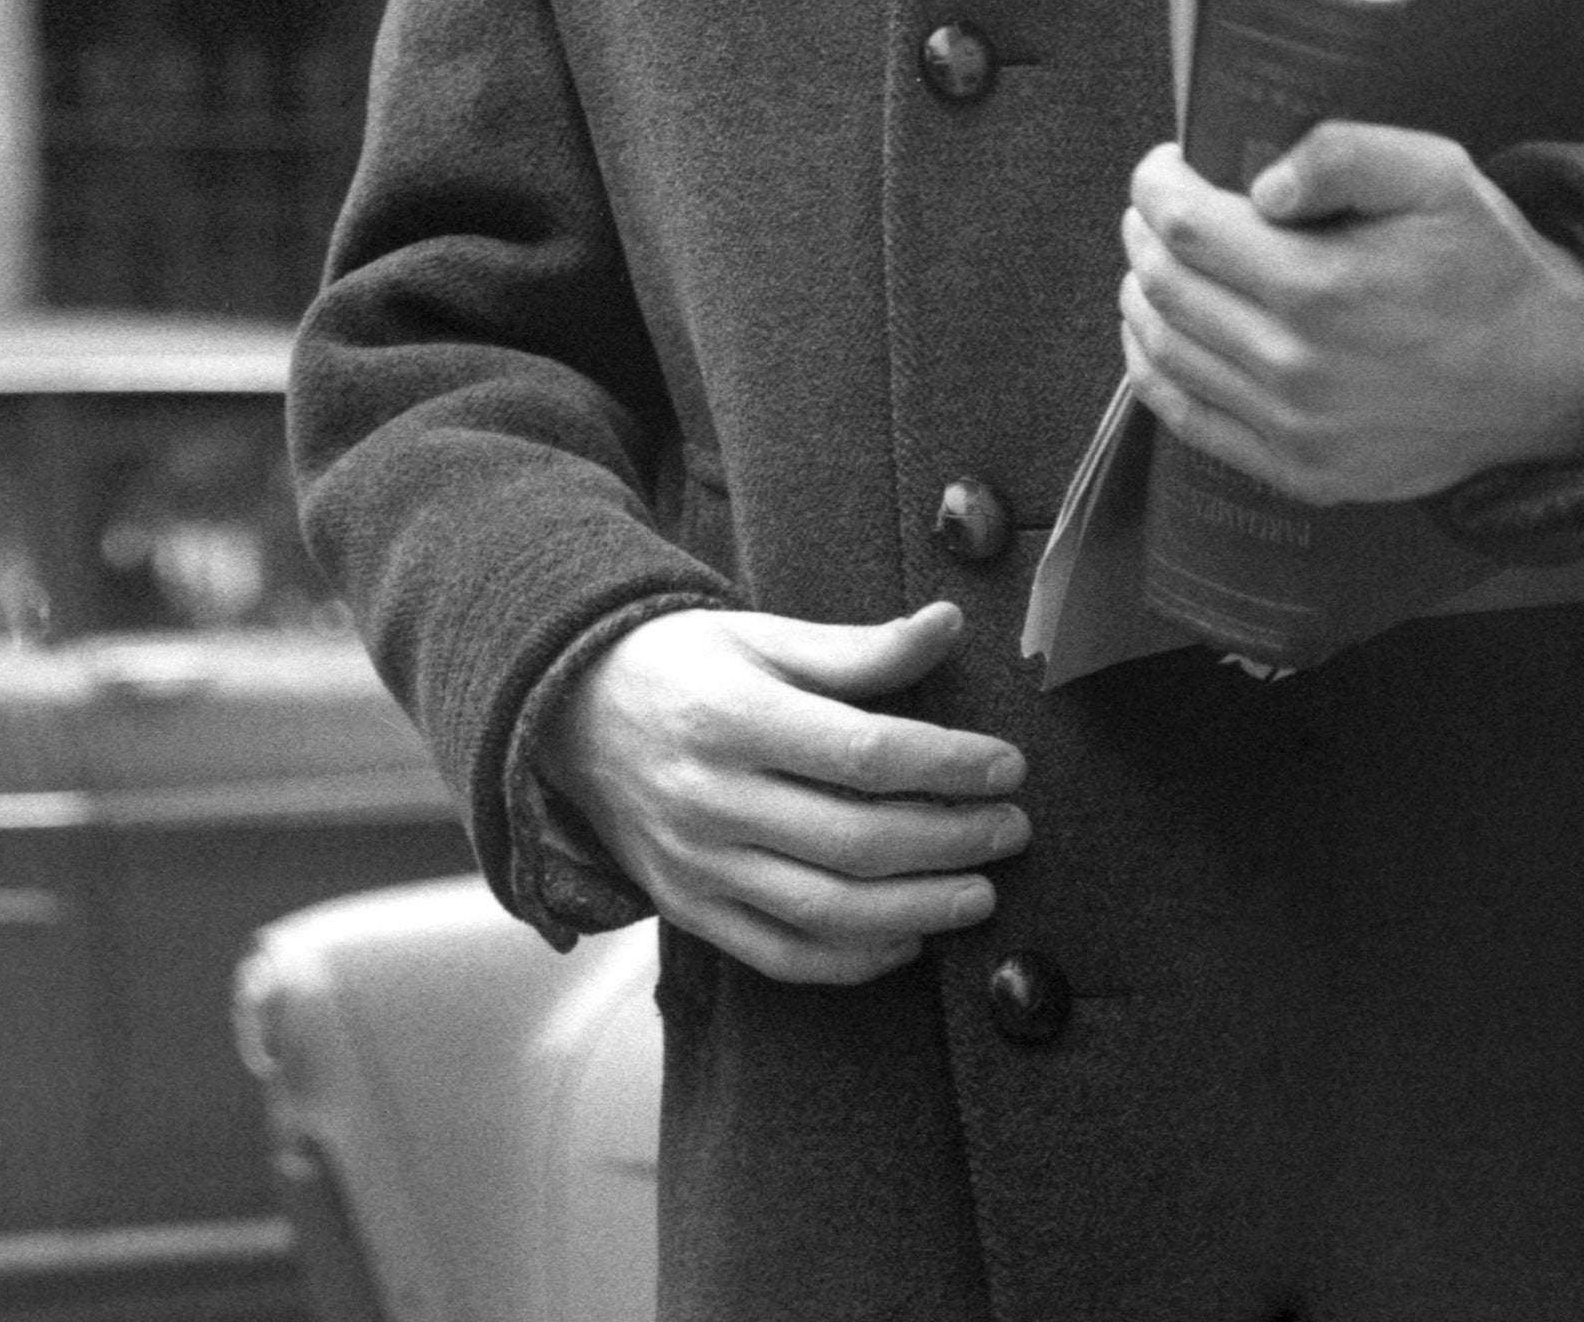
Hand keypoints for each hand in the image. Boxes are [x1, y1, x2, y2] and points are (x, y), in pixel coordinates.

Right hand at [538, 602, 1029, 988]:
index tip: (1007, 764)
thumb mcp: (762, 637)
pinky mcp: (689, 909)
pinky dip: (855, 959)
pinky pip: (784, 955)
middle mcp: (711, 798)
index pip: (863, 754)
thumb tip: (948, 626)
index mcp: (732, 717)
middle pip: (857, 840)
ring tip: (980, 892)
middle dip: (952, 839)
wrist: (570, 710)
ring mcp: (697, 864)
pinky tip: (907, 937)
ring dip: (921, 909)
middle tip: (1013, 829)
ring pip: (829, 910)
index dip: (946, 764)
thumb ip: (858, 649)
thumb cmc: (684, 664)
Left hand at [1120, 123, 1583, 504]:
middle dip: (1143, 233)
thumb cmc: (1487, 263)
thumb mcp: (1435, 174)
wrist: (1552, 375)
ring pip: (1166, 351)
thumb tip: (1263, 184)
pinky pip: (1191, 421)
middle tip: (1154, 207)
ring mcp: (1297, 429)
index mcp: (1321, 287)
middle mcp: (1298, 366)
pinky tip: (1155, 333)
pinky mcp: (1304, 471)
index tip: (1163, 165)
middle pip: (1165, 286)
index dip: (1155, 184)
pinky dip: (1153, 371)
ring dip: (1141, 294)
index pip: (1184, 226)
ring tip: (1153, 260)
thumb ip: (1342, 154)